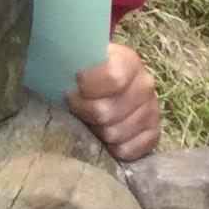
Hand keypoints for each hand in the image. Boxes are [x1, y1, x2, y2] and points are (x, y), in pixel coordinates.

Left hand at [68, 42, 161, 162]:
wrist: (107, 83)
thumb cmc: (87, 71)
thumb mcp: (81, 57)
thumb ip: (73, 59)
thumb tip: (55, 59)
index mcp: (128, 60)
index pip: (113, 77)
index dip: (87, 87)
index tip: (71, 88)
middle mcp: (145, 85)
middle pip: (107, 112)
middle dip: (83, 112)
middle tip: (74, 107)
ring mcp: (152, 111)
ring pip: (114, 134)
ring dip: (96, 130)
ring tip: (89, 120)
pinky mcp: (153, 134)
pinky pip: (127, 151)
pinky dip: (111, 147)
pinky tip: (104, 134)